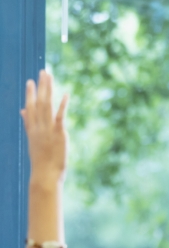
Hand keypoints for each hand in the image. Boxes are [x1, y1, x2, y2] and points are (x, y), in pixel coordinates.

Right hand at [20, 70, 68, 184]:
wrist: (44, 174)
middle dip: (40, 87)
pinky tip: (65, 94)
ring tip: (50, 77)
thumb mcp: (33, 141)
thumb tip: (23, 111)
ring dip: (48, 90)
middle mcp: (38, 127)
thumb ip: (28, 124)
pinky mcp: (58, 133)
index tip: (30, 81)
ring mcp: (47, 129)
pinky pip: (60, 116)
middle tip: (43, 72)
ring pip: (46, 105)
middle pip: (38, 102)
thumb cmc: (41, 161)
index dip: (30, 94)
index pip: (30, 107)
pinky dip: (62, 105)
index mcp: (32, 129)